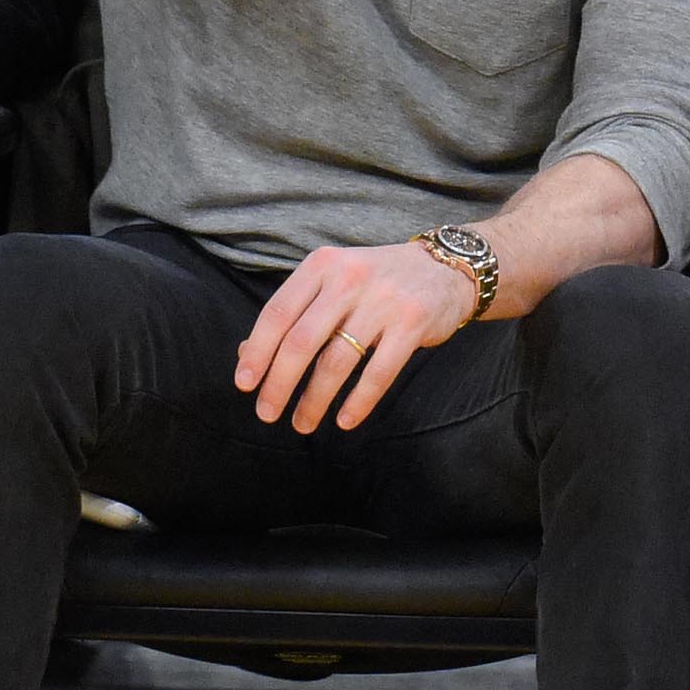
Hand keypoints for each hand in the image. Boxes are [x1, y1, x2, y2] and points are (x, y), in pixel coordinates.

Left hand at [235, 239, 477, 433]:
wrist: (445, 267)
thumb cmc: (376, 281)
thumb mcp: (333, 283)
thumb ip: (295, 314)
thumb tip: (248, 356)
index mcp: (322, 265)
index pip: (278, 312)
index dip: (258, 352)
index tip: (245, 384)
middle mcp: (350, 278)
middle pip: (302, 340)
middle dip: (279, 383)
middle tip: (267, 413)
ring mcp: (383, 301)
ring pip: (337, 361)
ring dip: (315, 400)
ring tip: (302, 423)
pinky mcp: (412, 323)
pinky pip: (378, 372)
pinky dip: (359, 402)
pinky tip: (345, 420)